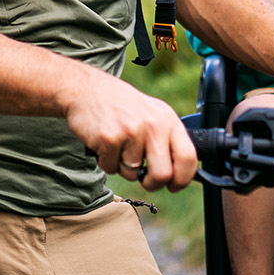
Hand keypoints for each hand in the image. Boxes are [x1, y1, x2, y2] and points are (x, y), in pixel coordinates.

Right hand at [57, 68, 197, 191]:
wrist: (86, 89)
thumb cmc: (120, 105)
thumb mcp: (152, 113)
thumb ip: (166, 139)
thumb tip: (178, 173)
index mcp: (168, 119)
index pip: (188, 157)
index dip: (183, 179)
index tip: (173, 185)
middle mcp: (153, 125)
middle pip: (162, 174)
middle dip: (152, 184)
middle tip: (144, 179)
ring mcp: (131, 132)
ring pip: (132, 174)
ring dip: (122, 167)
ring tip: (117, 146)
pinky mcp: (110, 139)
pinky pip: (111, 168)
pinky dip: (105, 162)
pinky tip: (103, 143)